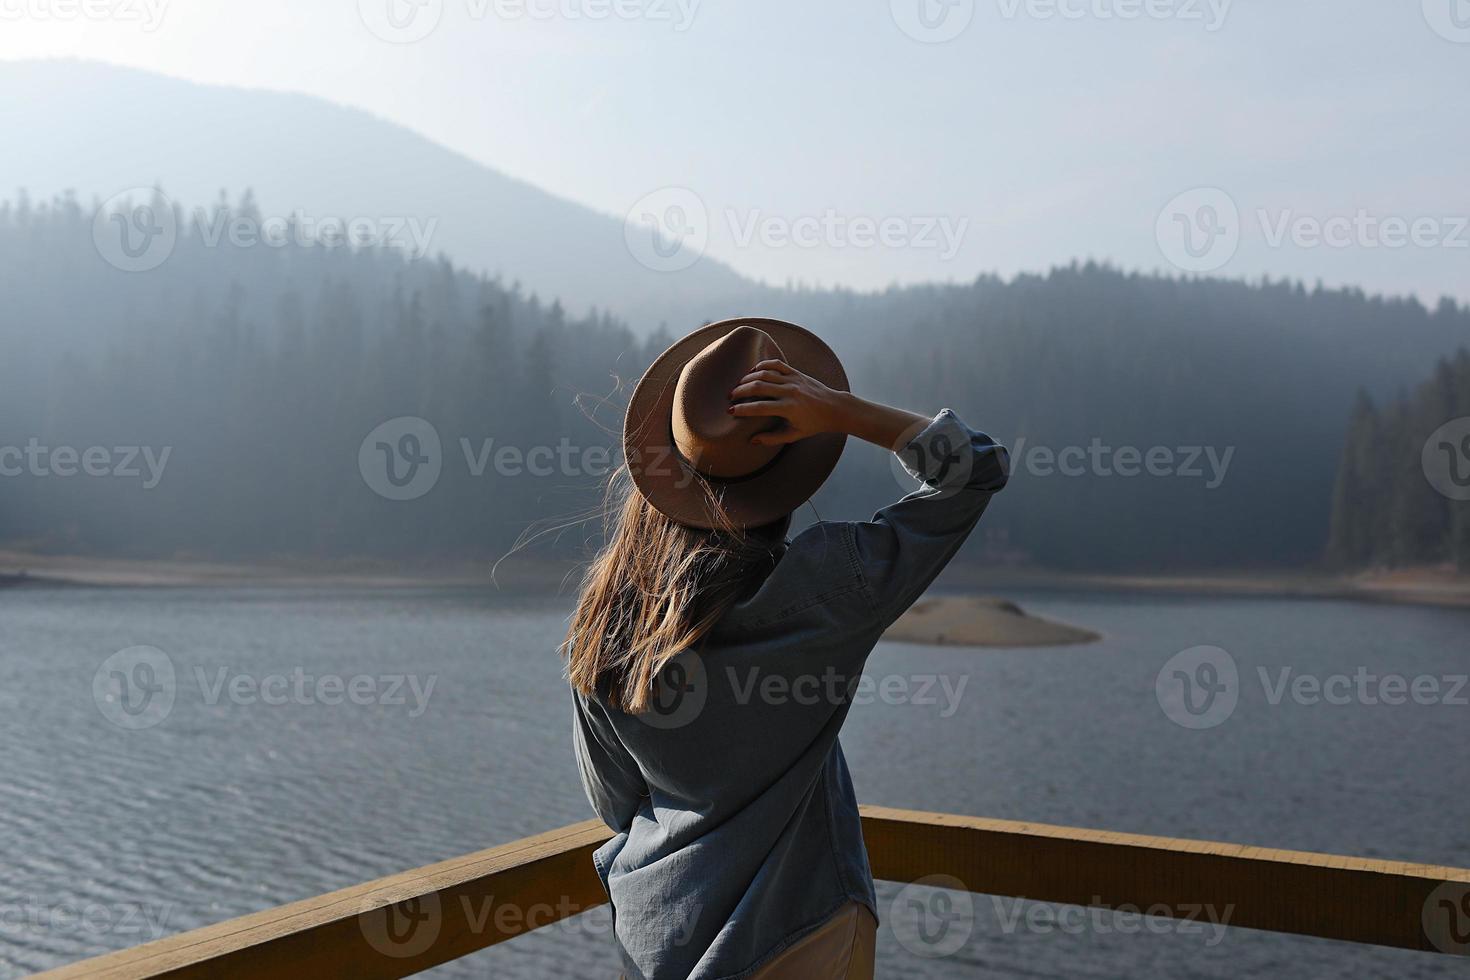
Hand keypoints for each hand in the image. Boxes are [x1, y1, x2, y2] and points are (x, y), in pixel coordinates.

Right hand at [728, 359, 845, 445]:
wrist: (834, 408)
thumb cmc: (814, 424)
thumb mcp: (794, 435)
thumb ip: (772, 438)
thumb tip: (752, 440)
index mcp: (789, 408)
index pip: (759, 407)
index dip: (742, 409)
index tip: (731, 411)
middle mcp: (790, 391)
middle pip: (758, 387)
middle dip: (740, 390)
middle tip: (730, 396)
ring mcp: (793, 379)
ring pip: (764, 373)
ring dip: (748, 378)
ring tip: (738, 385)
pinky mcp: (796, 372)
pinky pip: (776, 364)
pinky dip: (763, 365)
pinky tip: (753, 371)